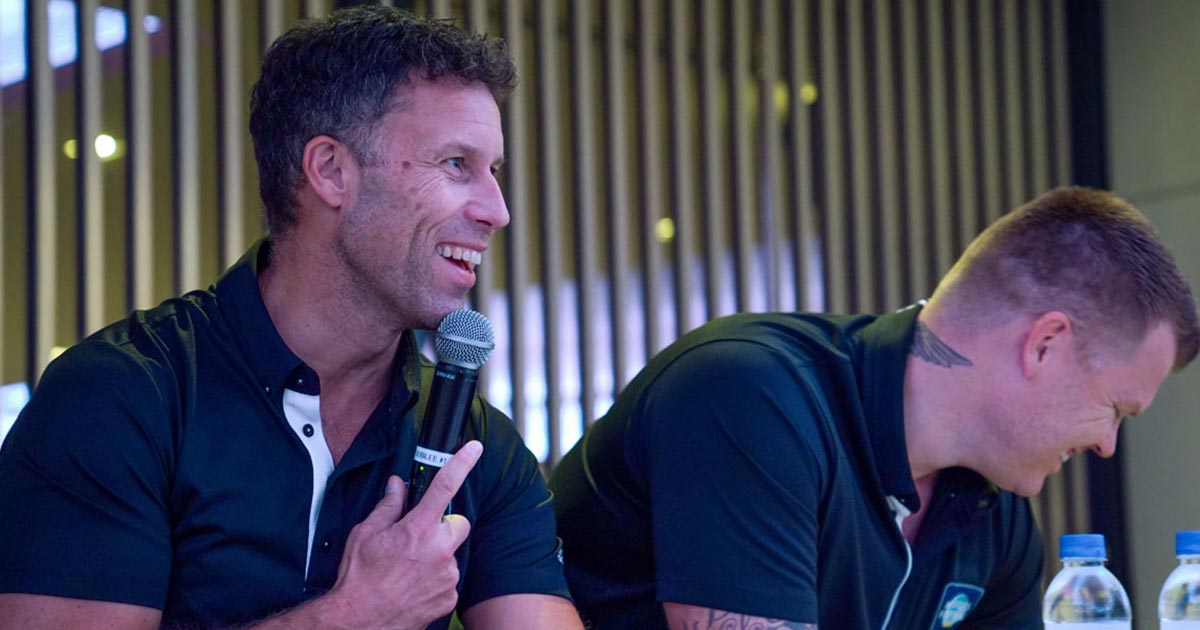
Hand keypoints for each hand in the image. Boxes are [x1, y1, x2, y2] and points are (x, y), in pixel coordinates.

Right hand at [327, 440, 483, 629]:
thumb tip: (398, 485)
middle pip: (458, 524)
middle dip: (443, 526)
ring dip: (437, 554)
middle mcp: (438, 551)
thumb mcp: (365, 535)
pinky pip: (450, 577)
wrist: (359, 622)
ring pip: (452, 552)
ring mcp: (447, 575)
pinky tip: (414, 584)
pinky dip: (436, 578)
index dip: (462, 463)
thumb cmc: (358, 579)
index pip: (445, 487)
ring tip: (408, 568)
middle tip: (418, 536)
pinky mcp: (451, 596)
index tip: (474, 448)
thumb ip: (388, 506)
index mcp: (417, 530)